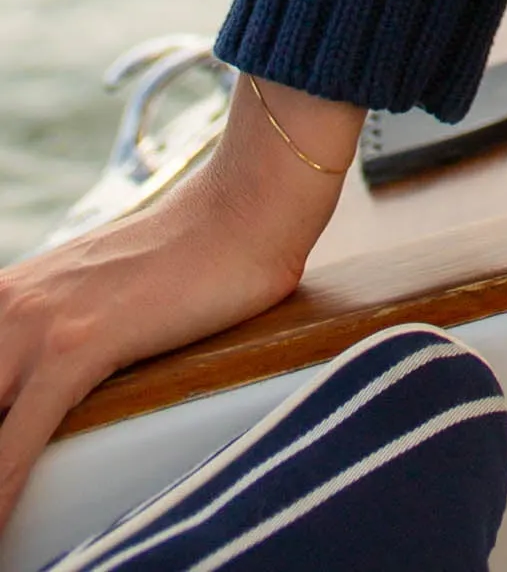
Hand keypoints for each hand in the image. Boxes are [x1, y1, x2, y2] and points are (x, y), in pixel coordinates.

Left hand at [0, 82, 356, 524]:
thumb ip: (59, 334)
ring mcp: (36, 323)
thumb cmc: (187, 256)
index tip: (7, 449)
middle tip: (7, 504)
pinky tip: (5, 529)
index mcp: (6, 297)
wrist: (244, 207)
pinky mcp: (75, 346)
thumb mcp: (97, 295)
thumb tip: (46, 394)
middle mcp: (6, 305)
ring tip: (3, 538)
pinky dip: (4, 489)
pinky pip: (16, 442)